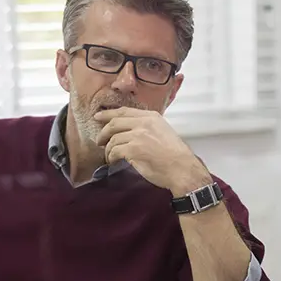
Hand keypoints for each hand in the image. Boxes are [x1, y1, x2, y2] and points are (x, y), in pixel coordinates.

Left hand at [94, 108, 209, 193]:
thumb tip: (131, 131)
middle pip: (114, 123)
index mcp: (151, 117)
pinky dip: (111, 157)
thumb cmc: (175, 155)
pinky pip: (114, 151)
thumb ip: (148, 128)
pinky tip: (113, 161)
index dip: (108, 114)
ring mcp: (137, 136)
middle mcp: (143, 123)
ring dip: (108, 149)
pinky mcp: (133, 149)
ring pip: (113, 139)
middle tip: (99, 140)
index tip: (98, 116)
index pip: (124, 111)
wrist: (182, 168)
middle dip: (103, 132)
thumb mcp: (163, 132)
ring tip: (109, 156)